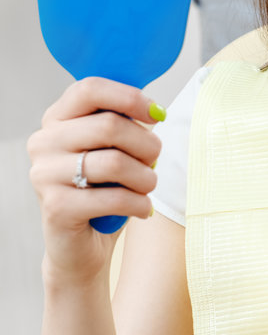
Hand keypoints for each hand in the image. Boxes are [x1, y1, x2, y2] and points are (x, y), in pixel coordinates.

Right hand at [28, 77, 163, 285]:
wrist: (80, 246)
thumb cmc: (103, 189)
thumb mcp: (112, 149)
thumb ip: (125, 122)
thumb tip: (156, 111)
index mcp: (57, 118)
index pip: (90, 89)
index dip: (130, 97)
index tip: (157, 113)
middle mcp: (44, 142)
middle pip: (109, 125)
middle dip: (146, 143)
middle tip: (155, 159)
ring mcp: (44, 174)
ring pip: (114, 162)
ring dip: (146, 176)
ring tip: (150, 185)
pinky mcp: (56, 207)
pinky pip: (113, 197)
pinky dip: (139, 203)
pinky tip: (144, 208)